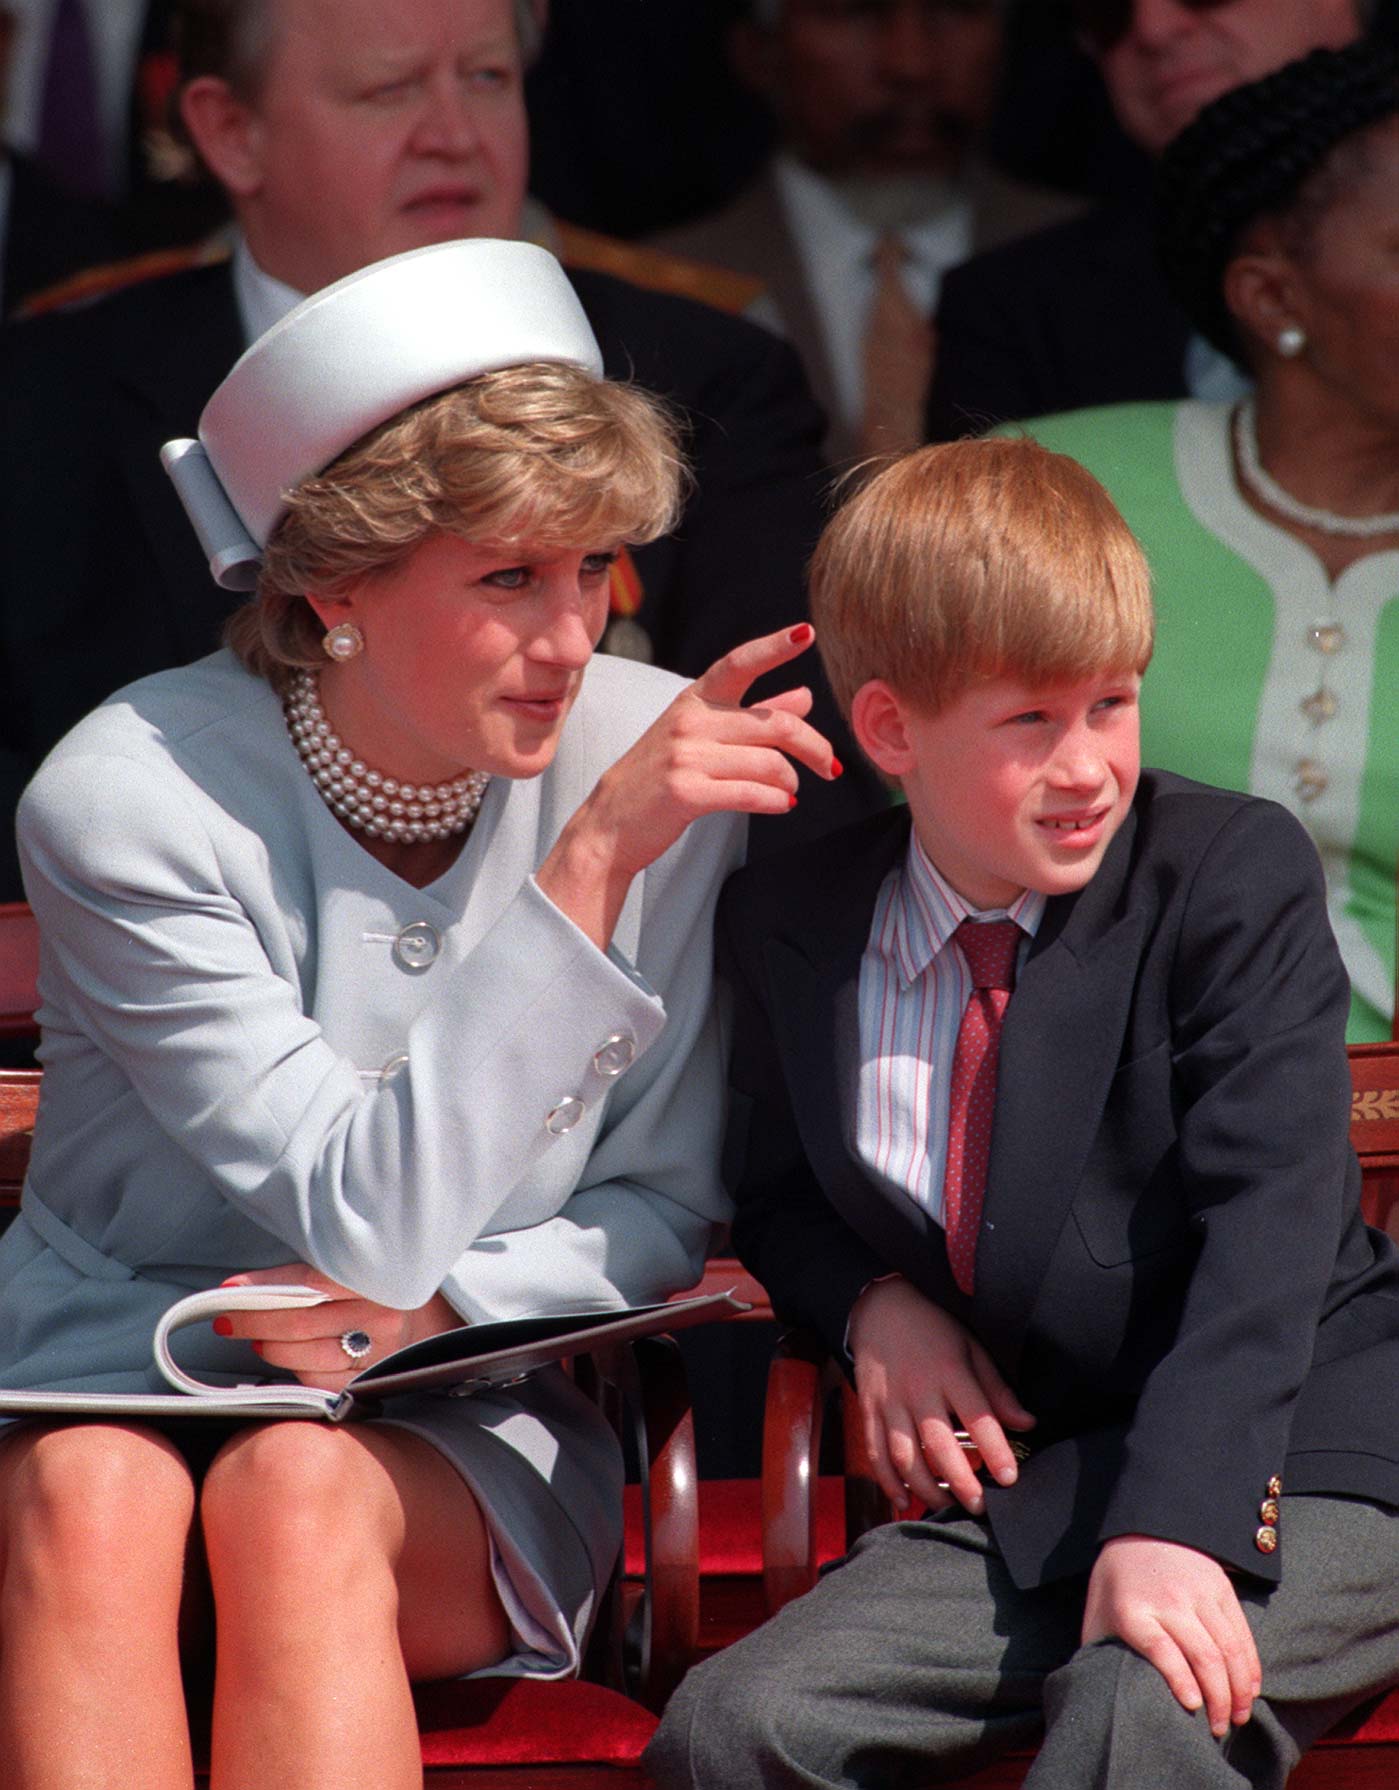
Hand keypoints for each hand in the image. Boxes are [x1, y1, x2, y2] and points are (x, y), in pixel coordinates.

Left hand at [215, 1264, 460, 1392]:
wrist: (429, 1318)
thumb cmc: (378, 1287)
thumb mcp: (357, 1267)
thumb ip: (315, 1273)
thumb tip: (250, 1284)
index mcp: (377, 1277)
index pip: (310, 1282)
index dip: (266, 1286)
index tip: (229, 1289)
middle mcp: (382, 1314)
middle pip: (301, 1321)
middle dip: (254, 1319)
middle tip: (224, 1318)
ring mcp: (380, 1351)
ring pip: (306, 1354)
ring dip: (269, 1346)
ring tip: (252, 1336)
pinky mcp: (372, 1380)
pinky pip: (319, 1379)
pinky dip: (293, 1369)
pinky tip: (281, 1356)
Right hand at [537, 623, 838, 947]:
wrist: (610, 824)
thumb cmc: (659, 777)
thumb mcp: (700, 736)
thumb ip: (754, 715)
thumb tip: (804, 696)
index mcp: (694, 700)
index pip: (739, 663)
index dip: (774, 647)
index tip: (806, 634)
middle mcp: (690, 721)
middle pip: (775, 724)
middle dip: (814, 746)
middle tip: (832, 766)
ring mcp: (686, 756)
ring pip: (769, 762)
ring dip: (790, 781)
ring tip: (790, 792)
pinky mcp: (686, 792)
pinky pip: (751, 793)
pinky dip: (776, 802)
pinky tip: (782, 805)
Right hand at [847, 1275, 1034, 1515]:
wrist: (880, 1307)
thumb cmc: (932, 1329)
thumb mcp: (971, 1348)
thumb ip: (997, 1389)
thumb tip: (1026, 1424)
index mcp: (950, 1371)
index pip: (977, 1416)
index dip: (995, 1450)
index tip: (1010, 1477)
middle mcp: (918, 1389)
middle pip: (939, 1445)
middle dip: (961, 1482)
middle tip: (980, 1506)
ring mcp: (889, 1402)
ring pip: (904, 1455)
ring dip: (925, 1488)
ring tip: (946, 1506)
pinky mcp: (869, 1409)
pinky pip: (875, 1452)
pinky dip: (887, 1481)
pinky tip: (903, 1500)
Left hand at [1082, 1536, 1260, 1736]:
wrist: (1142, 1526)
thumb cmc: (1116, 1580)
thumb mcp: (1098, 1611)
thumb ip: (1098, 1649)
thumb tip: (1096, 1691)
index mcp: (1133, 1610)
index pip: (1163, 1651)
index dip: (1181, 1682)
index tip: (1193, 1709)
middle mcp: (1169, 1601)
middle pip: (1203, 1656)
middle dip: (1218, 1700)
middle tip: (1218, 1729)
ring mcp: (1199, 1593)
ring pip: (1229, 1648)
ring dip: (1239, 1690)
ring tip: (1237, 1717)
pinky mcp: (1221, 1588)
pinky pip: (1242, 1633)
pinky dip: (1250, 1666)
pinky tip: (1250, 1690)